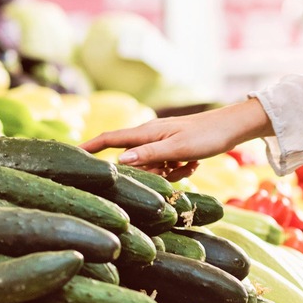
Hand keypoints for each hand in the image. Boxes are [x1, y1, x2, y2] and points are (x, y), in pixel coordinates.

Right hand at [80, 99, 270, 179]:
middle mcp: (150, 137)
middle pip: (131, 161)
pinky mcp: (173, 150)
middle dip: (145, 173)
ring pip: (150, 168)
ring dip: (166, 173)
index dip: (89, 147)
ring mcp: (162, 144)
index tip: (69, 154)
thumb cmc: (207, 136)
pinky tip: (193, 165)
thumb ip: (149, 156)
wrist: (233, 128)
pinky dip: (177, 170)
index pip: (109, 139)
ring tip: (187, 164)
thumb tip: (119, 162)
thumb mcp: (178, 149)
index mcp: (146, 133)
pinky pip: (166, 168)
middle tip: (169, 168)